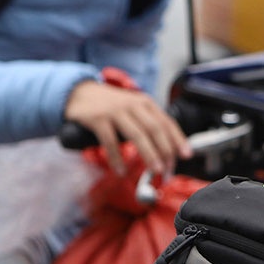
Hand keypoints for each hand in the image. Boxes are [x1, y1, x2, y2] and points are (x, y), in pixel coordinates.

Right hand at [63, 79, 190, 175]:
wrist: (78, 92)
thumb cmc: (109, 105)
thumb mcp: (132, 108)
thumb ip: (147, 123)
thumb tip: (165, 149)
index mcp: (145, 103)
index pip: (167, 122)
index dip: (178, 139)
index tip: (186, 155)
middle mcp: (133, 105)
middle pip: (155, 129)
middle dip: (165, 151)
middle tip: (169, 169)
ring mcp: (115, 111)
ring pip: (137, 135)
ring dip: (149, 155)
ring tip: (155, 170)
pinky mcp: (98, 119)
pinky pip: (110, 142)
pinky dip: (117, 158)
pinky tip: (121, 171)